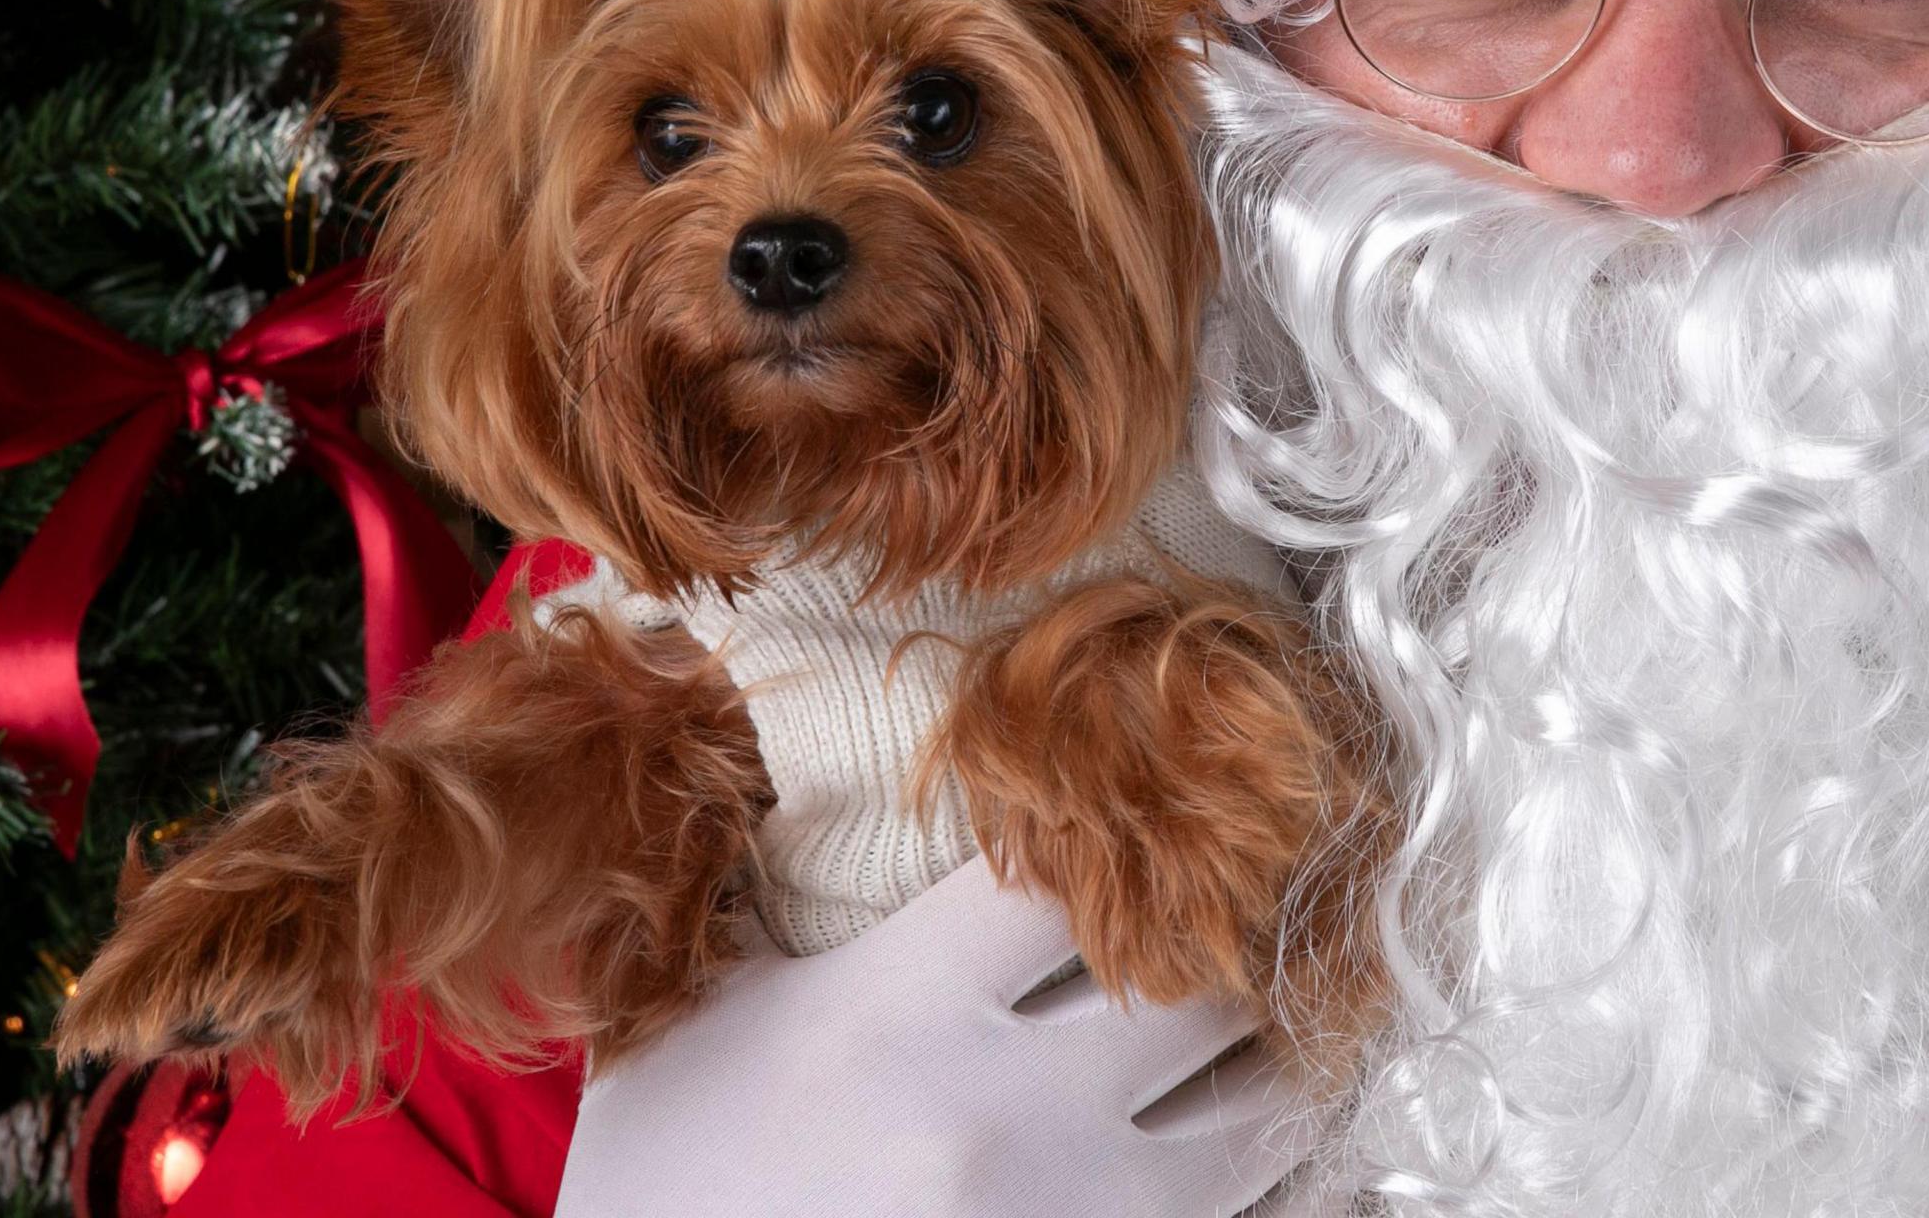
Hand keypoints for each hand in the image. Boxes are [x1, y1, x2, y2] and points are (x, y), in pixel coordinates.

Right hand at [553, 855, 1312, 1216]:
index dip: (1113, 832)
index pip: (1069, 873)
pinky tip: (1245, 1128)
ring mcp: (1061, 1213)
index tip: (1131, 817)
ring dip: (1266, 1056)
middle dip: (1223, 944)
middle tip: (1240, 913)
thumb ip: (765, 896)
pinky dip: (1258, 1165)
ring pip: (1252, 1106)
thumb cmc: (662, 1188)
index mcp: (895, 1010)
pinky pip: (1237, 1208)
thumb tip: (819, 757)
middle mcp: (995, 1110)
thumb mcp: (687, 1024)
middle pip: (1194, 980)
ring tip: (1266, 1019)